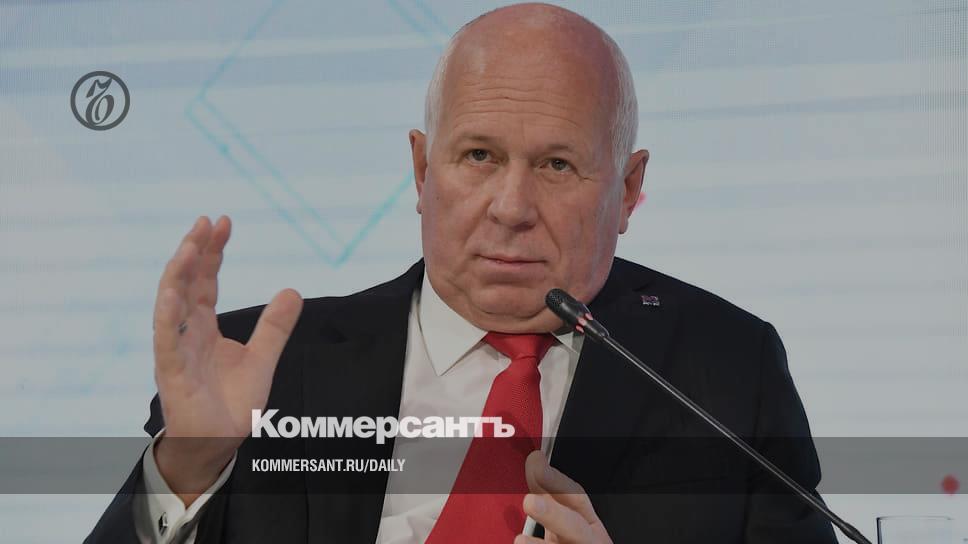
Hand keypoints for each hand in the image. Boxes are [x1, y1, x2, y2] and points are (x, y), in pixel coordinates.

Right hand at [152, 216, 302, 503]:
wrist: (219, 443)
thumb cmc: (231, 403)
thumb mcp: (262, 358)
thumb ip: (275, 327)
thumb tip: (293, 291)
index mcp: (204, 326)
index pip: (205, 280)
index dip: (213, 252)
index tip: (223, 222)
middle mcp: (186, 332)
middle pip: (186, 283)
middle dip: (195, 251)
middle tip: (207, 222)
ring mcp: (176, 350)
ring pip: (171, 305)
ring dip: (178, 274)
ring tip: (189, 245)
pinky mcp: (172, 372)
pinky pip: (167, 340)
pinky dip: (168, 316)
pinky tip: (172, 292)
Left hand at [516, 450, 612, 543]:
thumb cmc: (573, 543)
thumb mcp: (566, 520)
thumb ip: (551, 495)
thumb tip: (534, 462)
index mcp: (588, 525)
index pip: (576, 499)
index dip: (557, 480)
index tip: (535, 462)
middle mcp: (586, 542)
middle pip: (575, 528)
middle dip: (554, 514)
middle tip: (530, 501)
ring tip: (520, 540)